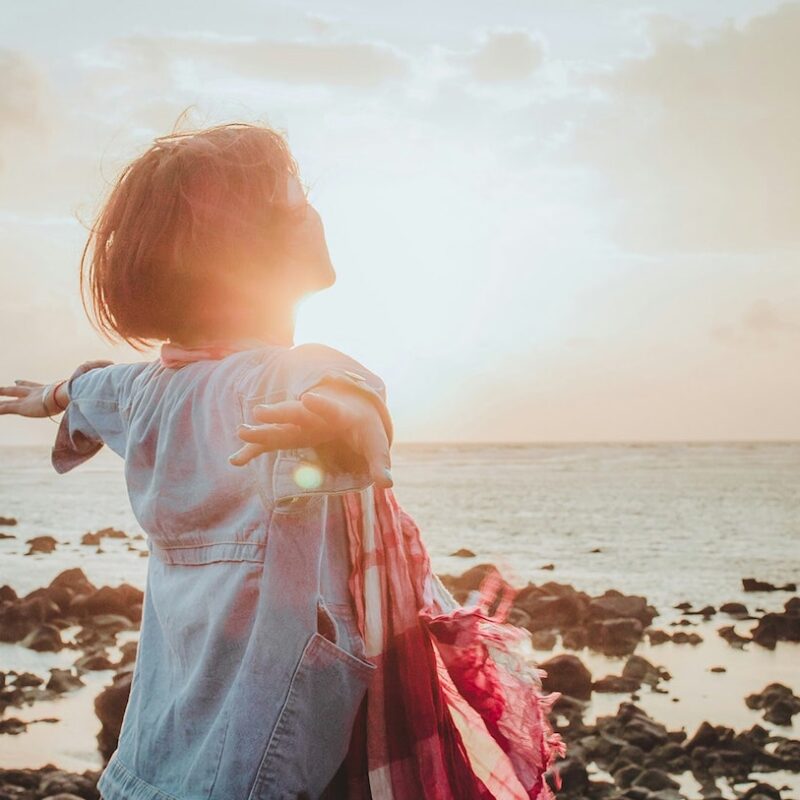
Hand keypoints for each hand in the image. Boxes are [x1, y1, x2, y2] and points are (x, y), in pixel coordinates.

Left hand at [0, 360, 113, 417]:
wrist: (73, 393)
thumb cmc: (83, 387)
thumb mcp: (92, 379)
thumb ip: (98, 372)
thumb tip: (111, 365)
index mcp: (49, 389)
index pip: (36, 386)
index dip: (26, 383)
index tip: (17, 381)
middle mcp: (37, 393)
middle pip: (21, 389)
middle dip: (11, 388)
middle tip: (5, 386)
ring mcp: (30, 399)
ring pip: (11, 398)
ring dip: (1, 397)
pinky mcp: (25, 407)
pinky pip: (7, 408)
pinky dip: (0, 408)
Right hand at [230, 387, 392, 488]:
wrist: (351, 409)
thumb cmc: (365, 427)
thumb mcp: (375, 443)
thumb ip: (380, 463)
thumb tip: (387, 484)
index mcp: (339, 414)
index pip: (330, 408)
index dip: (321, 405)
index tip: (309, 398)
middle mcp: (315, 416)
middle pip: (295, 413)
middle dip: (279, 412)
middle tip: (259, 412)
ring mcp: (300, 424)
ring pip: (278, 426)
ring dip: (260, 430)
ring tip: (241, 432)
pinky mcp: (291, 435)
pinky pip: (270, 443)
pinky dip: (254, 449)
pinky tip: (236, 460)